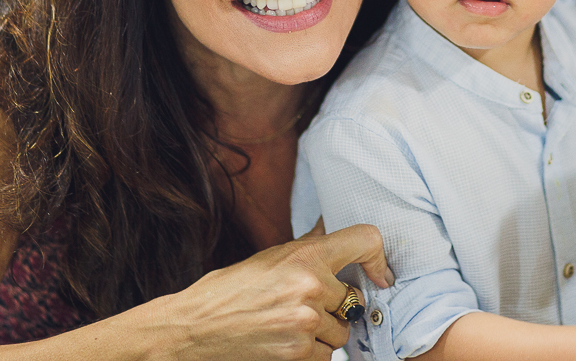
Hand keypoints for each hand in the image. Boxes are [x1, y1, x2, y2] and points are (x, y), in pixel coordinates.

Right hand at [154, 222, 392, 360]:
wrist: (194, 328)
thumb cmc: (229, 291)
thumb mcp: (271, 258)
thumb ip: (309, 247)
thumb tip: (332, 227)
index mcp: (305, 255)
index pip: (366, 241)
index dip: (379, 257)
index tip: (381, 274)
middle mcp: (311, 286)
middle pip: (353, 298)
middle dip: (334, 306)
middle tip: (301, 307)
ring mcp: (306, 322)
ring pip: (341, 331)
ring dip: (322, 333)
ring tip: (287, 325)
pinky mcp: (299, 354)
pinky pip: (326, 356)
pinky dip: (310, 354)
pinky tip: (283, 342)